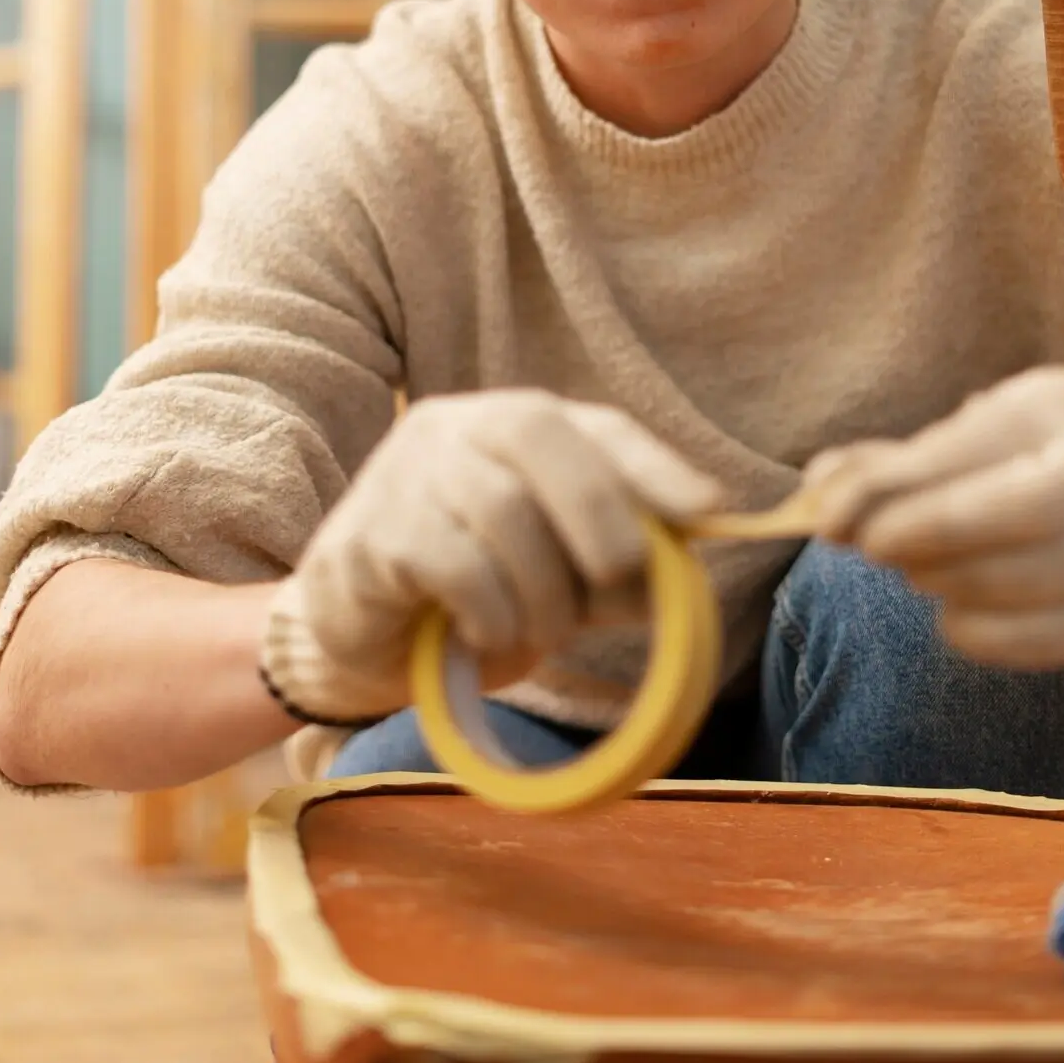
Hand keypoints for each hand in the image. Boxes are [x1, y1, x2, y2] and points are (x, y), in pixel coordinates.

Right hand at [260, 389, 722, 724]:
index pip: (595, 427)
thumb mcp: (558, 571)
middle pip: (542, 437)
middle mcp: (455, 427)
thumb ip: (616, 558)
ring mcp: (406, 471)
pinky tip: (484, 633)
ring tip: (539, 631)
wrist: (356, 638)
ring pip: (503, 508)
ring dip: (541, 589)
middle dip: (599, 516)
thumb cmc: (473, 594)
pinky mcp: (372, 533)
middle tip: (615, 583)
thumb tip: (688, 556)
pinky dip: (490, 610)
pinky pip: (454, 563)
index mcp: (511, 424)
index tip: (707, 509)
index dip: (654, 465)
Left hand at [802, 367, 1063, 669]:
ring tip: (919, 576)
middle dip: (936, 538)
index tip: (832, 522)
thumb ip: (892, 466)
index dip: (899, 490)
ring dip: (963, 584)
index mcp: (1061, 409)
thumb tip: (815, 492)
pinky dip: (999, 638)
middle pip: (1035, 513)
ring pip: (1059, 576)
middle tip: (875, 549)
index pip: (980, 451)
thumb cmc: (1023, 463)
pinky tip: (955, 623)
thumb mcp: (966, 438)